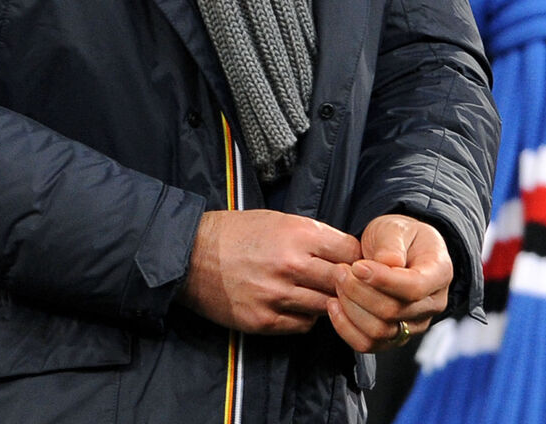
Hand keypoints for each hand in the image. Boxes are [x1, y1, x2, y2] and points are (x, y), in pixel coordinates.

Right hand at [177, 209, 361, 333]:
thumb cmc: (235, 233)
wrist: (190, 254)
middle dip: (346, 283)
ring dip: (326, 302)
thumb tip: (345, 252)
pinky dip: (304, 317)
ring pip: (326, 307)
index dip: (354, 257)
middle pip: (343, 282)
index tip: (350, 262)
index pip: (350, 251)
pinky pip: (302, 325)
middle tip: (340, 283)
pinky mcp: (263, 319)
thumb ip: (312, 236)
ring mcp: (277, 295)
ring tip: (314, 294)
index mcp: (298, 234)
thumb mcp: (277, 220)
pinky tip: (295, 305)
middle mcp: (291, 265)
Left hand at [326, 213, 452, 352]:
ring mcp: (413, 324)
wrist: (396, 250)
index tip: (357, 266)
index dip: (382, 280)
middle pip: (393, 312)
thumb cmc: (398, 237)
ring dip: (350, 308)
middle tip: (341, 270)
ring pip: (379, 332)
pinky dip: (345, 327)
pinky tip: (335, 305)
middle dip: (359, 291)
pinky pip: (368, 344)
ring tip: (338, 283)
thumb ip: (391, 244)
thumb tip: (387, 263)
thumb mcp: (395, 227)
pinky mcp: (394, 337)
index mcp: (439, 273)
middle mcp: (432, 304)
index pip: (414, 287)